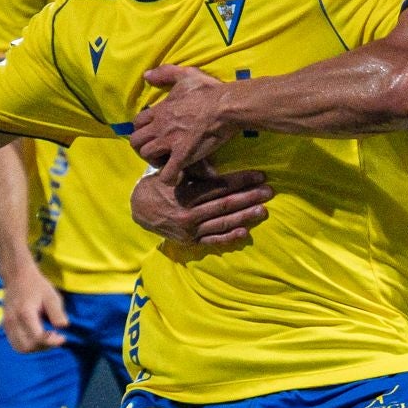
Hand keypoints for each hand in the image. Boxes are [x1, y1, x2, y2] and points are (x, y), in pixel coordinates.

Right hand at [0, 267, 69, 352]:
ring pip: (19, 348)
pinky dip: (27, 344)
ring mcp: (7, 324)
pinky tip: (36, 335)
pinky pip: (15, 342)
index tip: (63, 337)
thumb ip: (57, 312)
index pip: (37, 338)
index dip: (52, 342)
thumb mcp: (51, 295)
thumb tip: (63, 327)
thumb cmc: (36, 285)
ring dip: (34, 348)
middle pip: (27, 347)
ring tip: (46, 338)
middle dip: (43, 347)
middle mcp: (13, 321)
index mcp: (25, 313)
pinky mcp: (5, 325)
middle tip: (54, 337)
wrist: (16, 275)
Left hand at [130, 66, 236, 183]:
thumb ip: (165, 73)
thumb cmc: (209, 91)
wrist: (226, 107)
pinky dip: (168, 177)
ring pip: (146, 156)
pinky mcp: (182, 156)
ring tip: (166, 161)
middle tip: (156, 150)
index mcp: (160, 110)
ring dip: (154, 161)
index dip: (142, 130)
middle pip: (135, 141)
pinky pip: (166, 173)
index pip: (137, 123)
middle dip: (142, 147)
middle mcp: (160, 127)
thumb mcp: (186, 75)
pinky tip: (176, 175)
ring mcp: (170, 142)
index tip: (153, 134)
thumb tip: (146, 75)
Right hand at [131, 164, 272, 247]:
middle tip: (269, 192)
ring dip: (245, 216)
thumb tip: (216, 165)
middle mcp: (189, 214)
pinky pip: (212, 241)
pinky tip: (244, 232)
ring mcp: (191, 230)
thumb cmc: (159, 186)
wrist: (139, 211)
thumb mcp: (173, 174)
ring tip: (263, 210)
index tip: (260, 176)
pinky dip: (228, 237)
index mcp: (186, 194)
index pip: (219, 187)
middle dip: (249, 197)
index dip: (241, 180)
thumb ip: (194, 171)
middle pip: (225, 205)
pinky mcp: (190, 242)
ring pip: (222, 223)